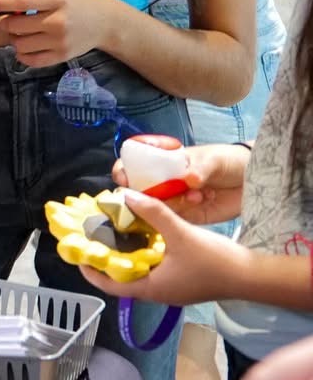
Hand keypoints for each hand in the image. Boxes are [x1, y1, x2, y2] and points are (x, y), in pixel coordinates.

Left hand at [0, 0, 119, 66]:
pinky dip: (22, 54)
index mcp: (58, 0)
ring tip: (18, 31)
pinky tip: (24, 45)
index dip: (1, 3)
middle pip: (17, 25)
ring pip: (21, 44)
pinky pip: (32, 60)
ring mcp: (60, 42)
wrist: (107, 23)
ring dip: (13, 38)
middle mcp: (58, 22)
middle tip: (5, 18)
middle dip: (5, 21)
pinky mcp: (61, 56)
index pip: (22, 2)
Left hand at [76, 190, 250, 305]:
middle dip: (107, 257)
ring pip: (140, 271)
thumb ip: (154, 214)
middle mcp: (158, 291)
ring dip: (127, 253)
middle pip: (122, 276)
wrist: (253, 276)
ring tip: (114, 231)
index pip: (110, 284)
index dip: (90, 271)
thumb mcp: (181, 234)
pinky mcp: (183, 280)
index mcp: (151, 288)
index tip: (77, 254)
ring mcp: (171, 287)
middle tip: (95, 236)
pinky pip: (155, 267)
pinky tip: (144, 234)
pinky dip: (145, 252)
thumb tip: (126, 196)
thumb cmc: (216, 262)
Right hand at [114, 137, 246, 224]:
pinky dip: (181, 216)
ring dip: (172, 203)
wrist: (256, 181)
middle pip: (139, 191)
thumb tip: (188, 179)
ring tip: (197, 196)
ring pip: (156, 208)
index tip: (124, 178)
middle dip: (144, 195)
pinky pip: (174, 220)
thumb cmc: (229, 161)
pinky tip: (199, 203)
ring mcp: (175, 200)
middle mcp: (164, 182)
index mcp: (164, 162)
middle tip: (161, 194)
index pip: (134, 165)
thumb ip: (200, 169)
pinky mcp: (188, 216)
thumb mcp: (213, 160)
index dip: (123, 171)